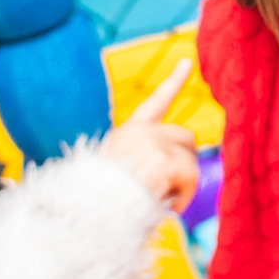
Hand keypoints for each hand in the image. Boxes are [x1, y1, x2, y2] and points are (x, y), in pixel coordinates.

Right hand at [104, 59, 199, 211]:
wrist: (87, 216)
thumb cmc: (97, 206)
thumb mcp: (116, 176)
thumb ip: (144, 165)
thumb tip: (177, 170)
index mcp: (127, 134)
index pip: (157, 102)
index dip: (175, 81)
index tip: (187, 62)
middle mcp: (141, 132)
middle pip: (186, 138)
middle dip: (186, 164)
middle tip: (172, 191)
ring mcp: (154, 144)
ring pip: (190, 162)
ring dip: (182, 187)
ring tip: (158, 203)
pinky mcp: (164, 160)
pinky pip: (191, 178)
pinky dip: (184, 197)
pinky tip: (166, 207)